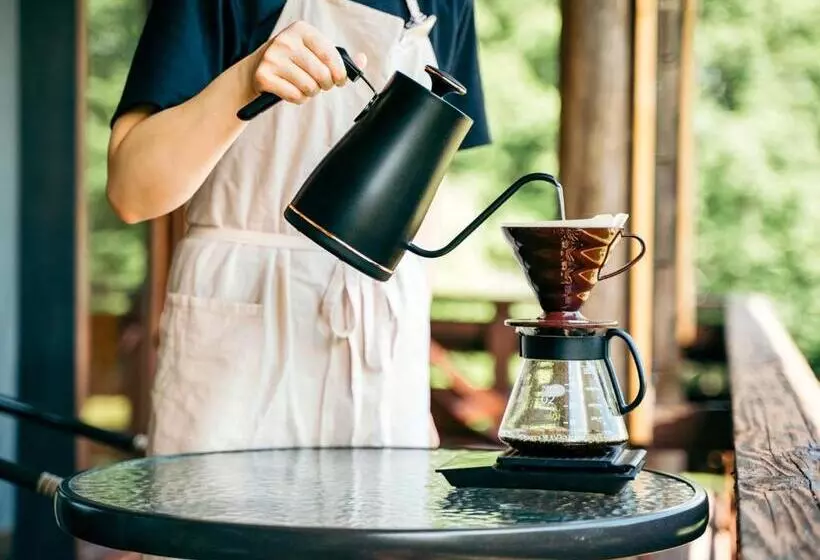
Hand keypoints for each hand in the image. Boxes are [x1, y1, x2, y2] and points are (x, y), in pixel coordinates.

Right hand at [251, 21, 367, 104]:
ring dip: (311, 93)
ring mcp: (273, 58)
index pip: (330, 55)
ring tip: (304, 86)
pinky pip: (295, 96)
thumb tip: (362, 60)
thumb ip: (340, 57)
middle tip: (319, 84)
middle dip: (325, 85)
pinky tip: (292, 91)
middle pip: (322, 74)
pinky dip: (298, 99)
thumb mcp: (315, 52)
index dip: (340, 73)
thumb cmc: (295, 61)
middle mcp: (286, 40)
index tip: (339, 80)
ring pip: (309, 88)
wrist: (258, 67)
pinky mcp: (264, 76)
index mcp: (302, 30)